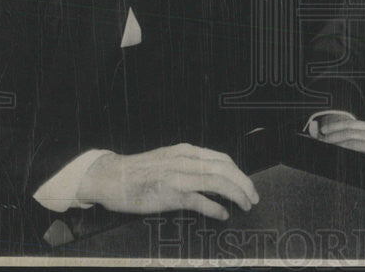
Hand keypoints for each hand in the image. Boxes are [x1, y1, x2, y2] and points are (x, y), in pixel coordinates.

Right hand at [76, 143, 258, 219]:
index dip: (240, 173)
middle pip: (225, 169)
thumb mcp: (168, 159)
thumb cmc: (138, 171)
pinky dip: (216, 208)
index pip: (222, 159)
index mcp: (186, 151)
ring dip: (236, 194)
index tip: (247, 184)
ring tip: (244, 205)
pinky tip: (223, 214)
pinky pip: (199, 201)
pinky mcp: (169, 194)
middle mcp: (184, 160)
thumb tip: (214, 177)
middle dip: (244, 184)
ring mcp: (177, 176)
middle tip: (253, 197)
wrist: (111, 177)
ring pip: (217, 182)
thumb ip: (190, 164)